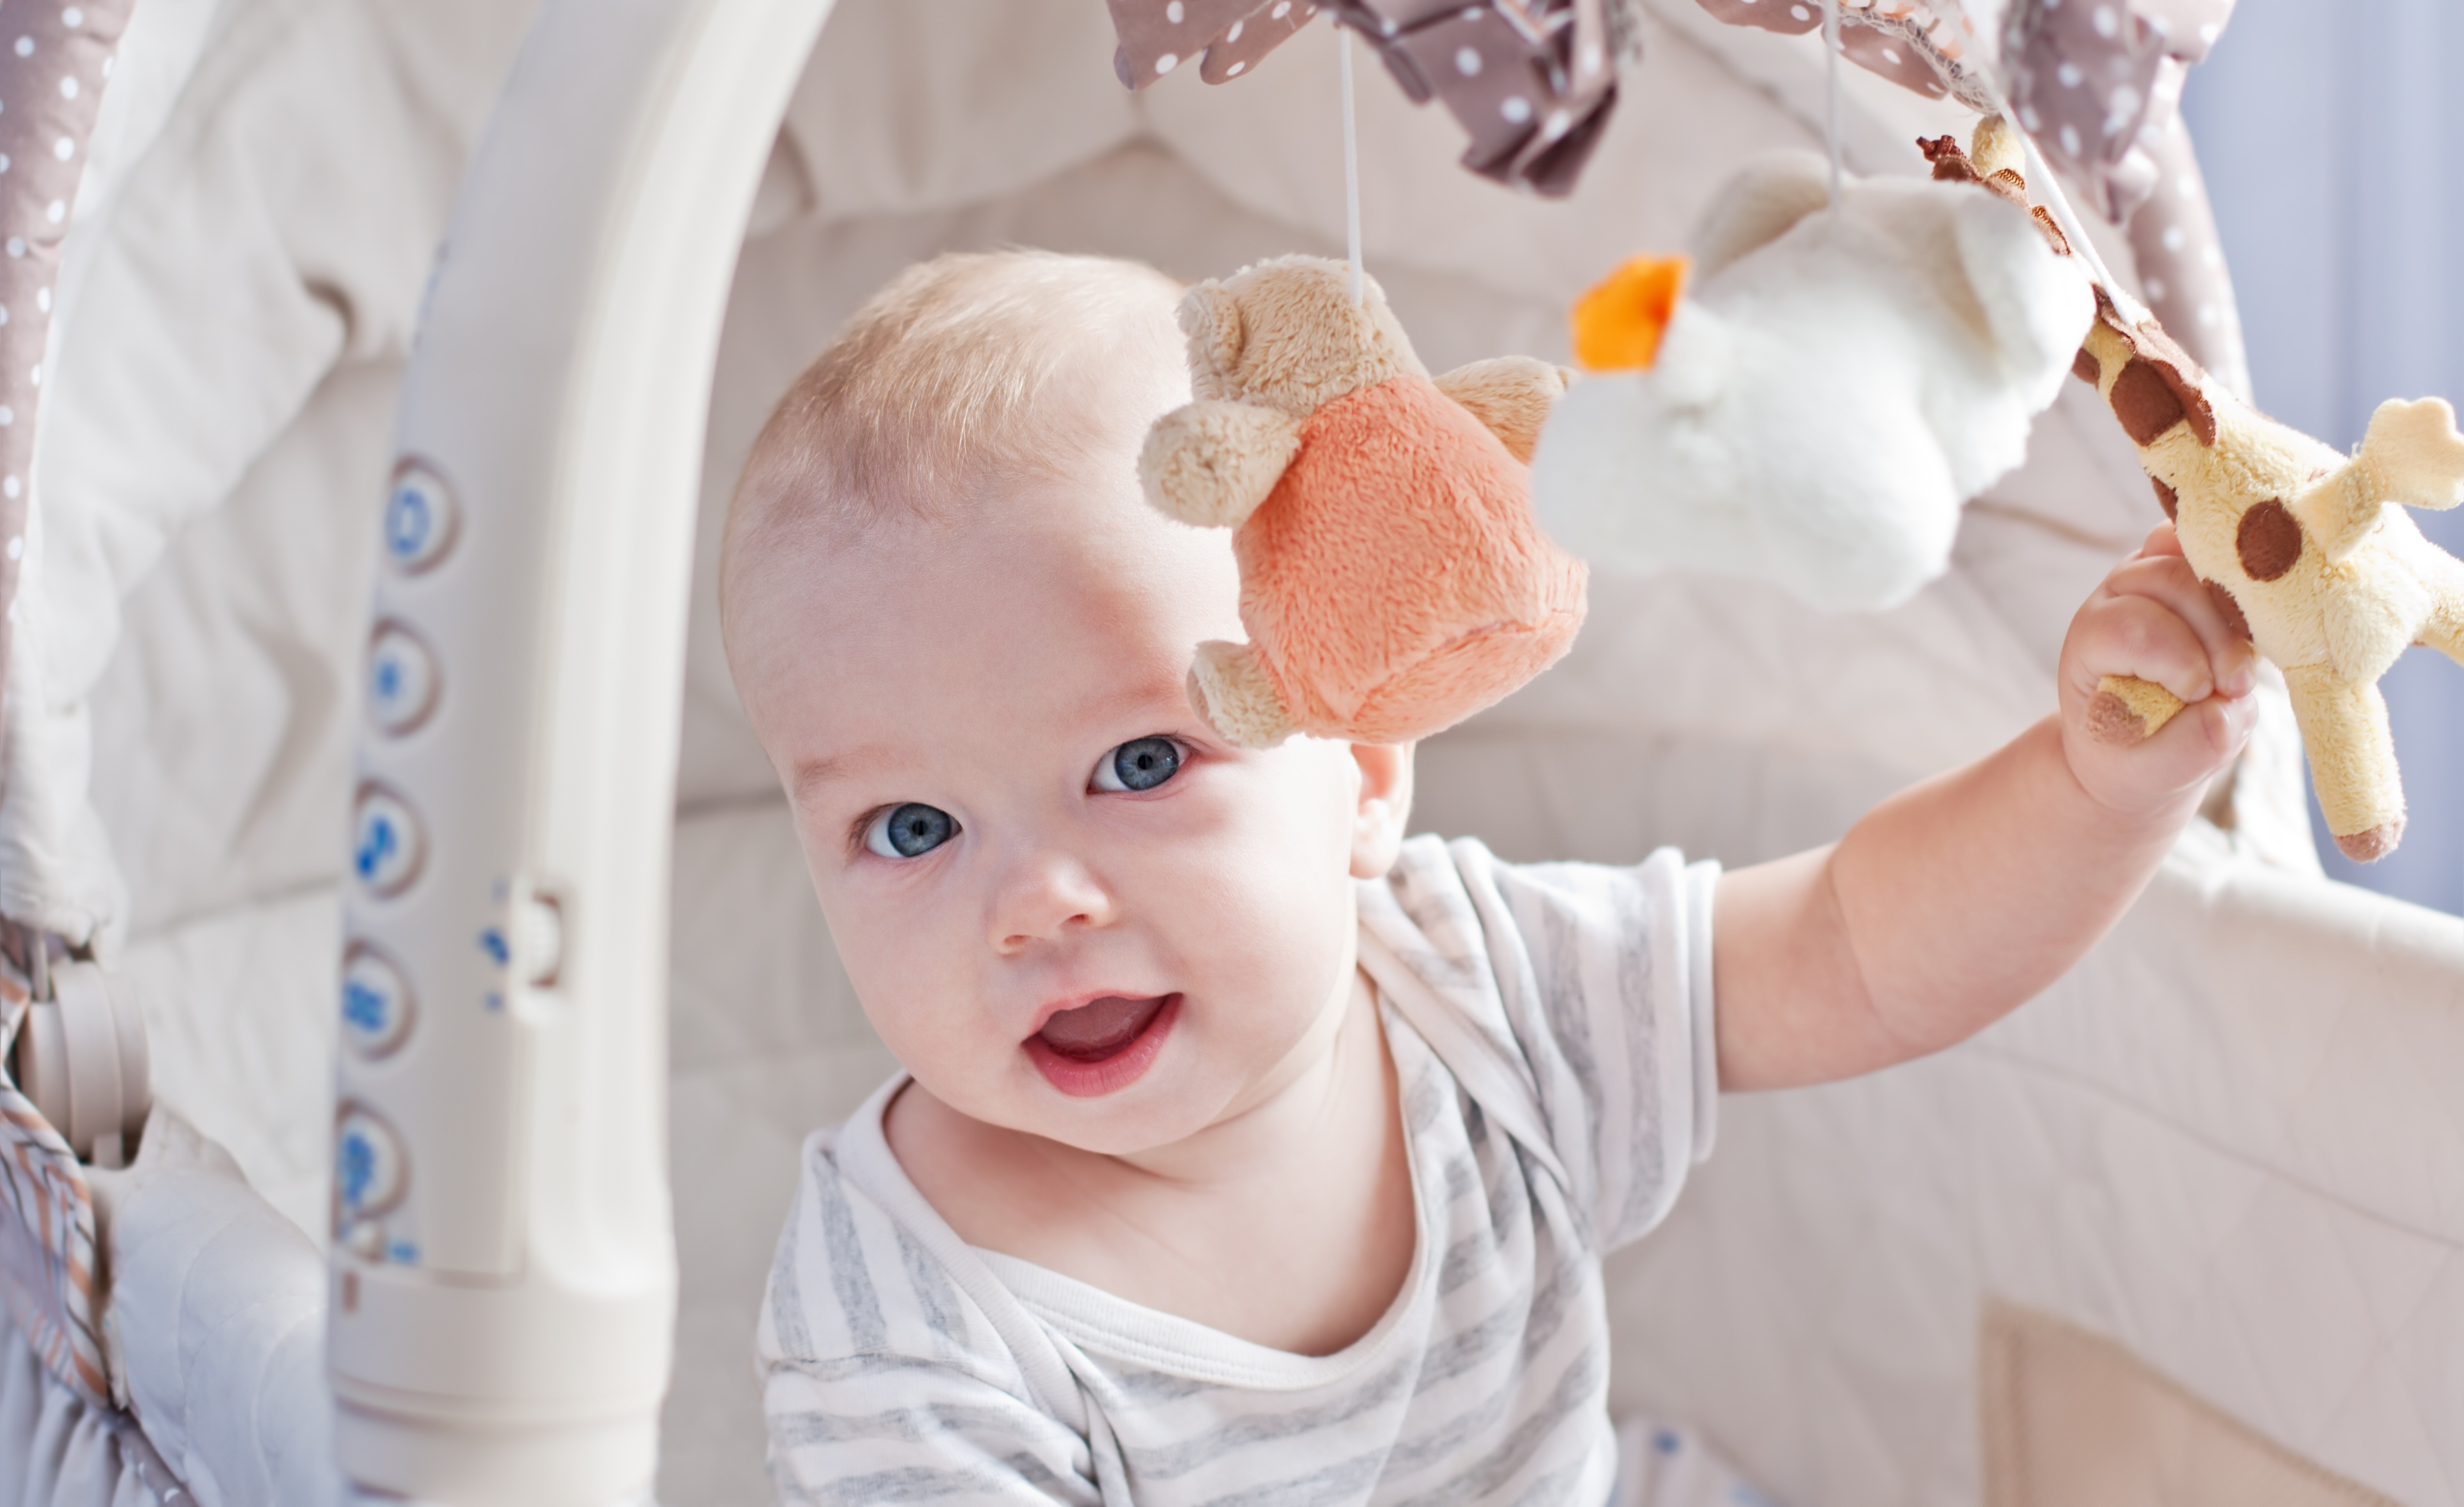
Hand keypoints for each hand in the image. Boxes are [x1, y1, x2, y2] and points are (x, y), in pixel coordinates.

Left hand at [2058, 522, 2259, 817]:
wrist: (2140, 745)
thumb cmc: (2138, 755)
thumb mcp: (2155, 771)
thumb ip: (2188, 747)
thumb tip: (2229, 711)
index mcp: (2089, 640)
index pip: (2131, 628)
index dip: (2176, 660)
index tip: (2198, 695)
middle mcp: (2115, 596)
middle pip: (2172, 583)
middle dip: (2217, 636)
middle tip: (2236, 687)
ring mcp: (2154, 574)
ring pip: (2204, 565)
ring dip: (2238, 619)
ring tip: (2244, 671)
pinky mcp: (2193, 570)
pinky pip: (2224, 550)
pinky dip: (2247, 578)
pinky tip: (2261, 614)